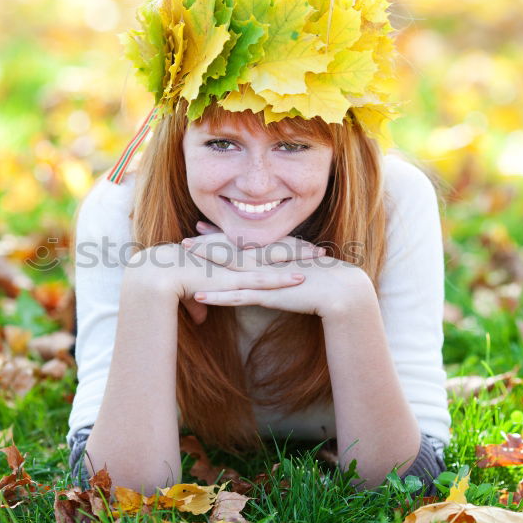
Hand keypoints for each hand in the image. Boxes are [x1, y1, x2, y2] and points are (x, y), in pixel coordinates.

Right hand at [128, 241, 308, 324]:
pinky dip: (281, 278)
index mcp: (227, 253)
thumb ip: (199, 301)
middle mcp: (234, 254)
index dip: (280, 246)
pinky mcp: (232, 281)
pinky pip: (261, 279)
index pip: (259, 246)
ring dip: (298, 258)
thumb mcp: (189, 292)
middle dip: (298, 247)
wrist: (155, 276)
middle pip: (272, 247)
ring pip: (273, 258)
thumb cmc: (169, 282)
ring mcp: (235, 266)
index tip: (300, 246)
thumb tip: (199, 316)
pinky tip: (299, 278)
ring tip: (321, 258)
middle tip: (321, 249)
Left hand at [181, 223, 373, 317]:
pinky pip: (236, 296)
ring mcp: (264, 276)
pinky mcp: (267, 294)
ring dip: (205, 262)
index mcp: (272, 252)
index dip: (219, 234)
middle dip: (205, 244)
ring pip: (228, 267)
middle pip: (229, 248)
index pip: (241, 239)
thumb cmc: (325, 281)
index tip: (201, 227)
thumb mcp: (300, 270)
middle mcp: (265, 259)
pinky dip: (217, 295)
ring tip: (182, 258)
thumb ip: (285, 266)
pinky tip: (199, 295)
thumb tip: (277, 267)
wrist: (341, 289)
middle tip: (184, 239)